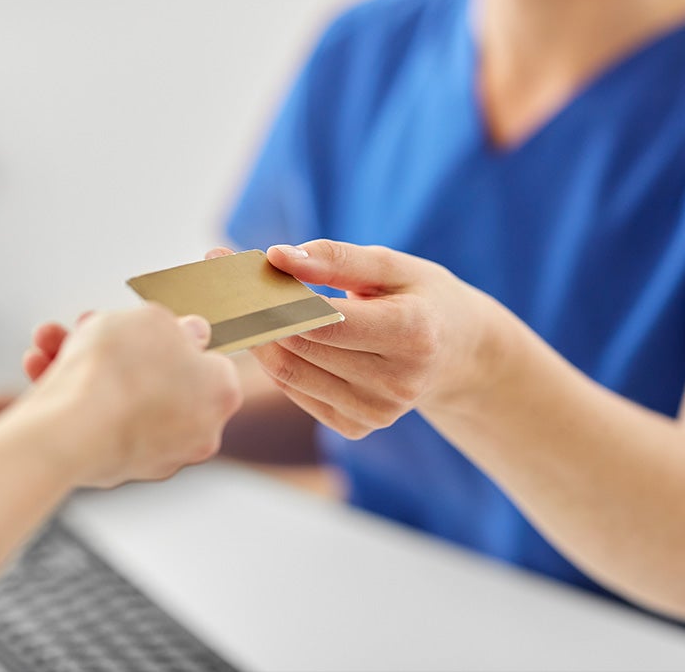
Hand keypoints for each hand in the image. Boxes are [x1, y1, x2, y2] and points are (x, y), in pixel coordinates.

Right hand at [16, 305, 242, 487]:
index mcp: (221, 393)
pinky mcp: (116, 468)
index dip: (173, 336)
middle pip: (158, 377)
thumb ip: (173, 325)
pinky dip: (73, 395)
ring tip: (53, 340)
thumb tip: (187, 333)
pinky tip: (43, 366)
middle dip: (120, 348)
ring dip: (86, 364)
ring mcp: (157, 455)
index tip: (149, 327)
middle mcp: (197, 431)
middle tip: (93, 327)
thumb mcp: (152, 319)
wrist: (72, 429)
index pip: (208, 360)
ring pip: (121, 398)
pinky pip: (97, 423)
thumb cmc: (120, 373)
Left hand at [228, 240, 507, 438]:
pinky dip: (278, 361)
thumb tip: (279, 256)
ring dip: (259, 337)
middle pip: (302, 346)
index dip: (276, 296)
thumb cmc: (422, 297)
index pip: (326, 320)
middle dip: (258, 312)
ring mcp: (377, 412)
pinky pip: (296, 391)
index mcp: (413, 334)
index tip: (235, 266)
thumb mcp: (393, 265)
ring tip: (243, 306)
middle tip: (226, 282)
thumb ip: (337, 258)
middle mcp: (397, 382)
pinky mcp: (357, 428)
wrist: (458, 352)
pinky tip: (275, 337)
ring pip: (290, 373)